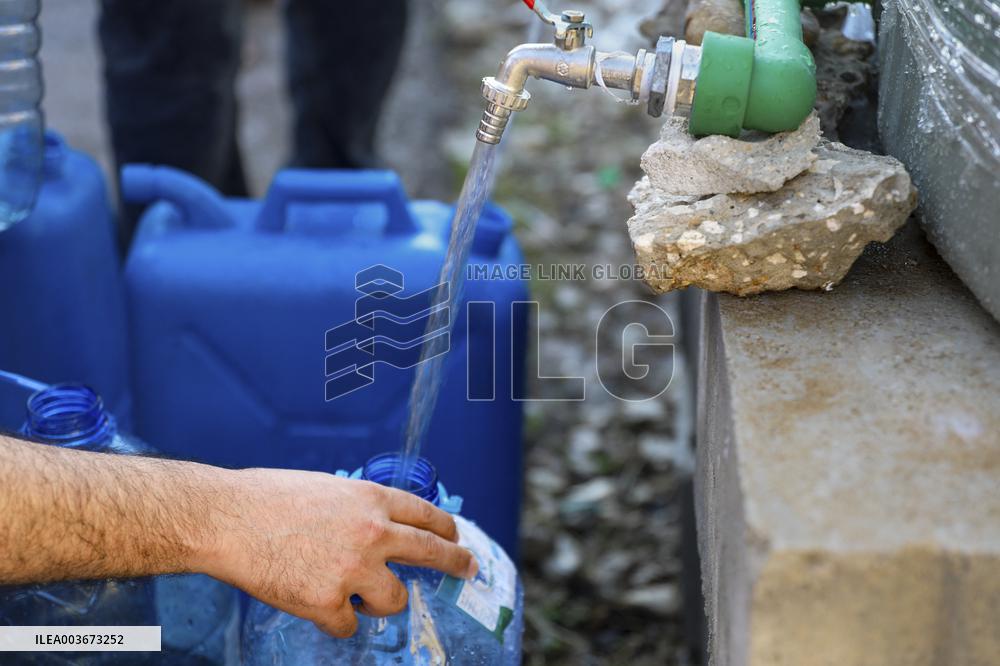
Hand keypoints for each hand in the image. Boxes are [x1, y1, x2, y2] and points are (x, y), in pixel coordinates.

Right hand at [194, 468, 477, 637]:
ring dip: (382, 602)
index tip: (457, 538)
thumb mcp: (326, 488)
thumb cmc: (267, 497)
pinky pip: (348, 625)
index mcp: (371, 500)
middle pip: (432, 553)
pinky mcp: (327, 602)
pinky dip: (336, 620)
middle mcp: (372, 533)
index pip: (427, 515)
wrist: (226, 518)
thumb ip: (359, 509)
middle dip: (456, 564)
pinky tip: (318, 605)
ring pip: (394, 601)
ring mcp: (352, 570)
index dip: (446, 529)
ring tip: (361, 596)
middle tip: (467, 570)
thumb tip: (379, 528)